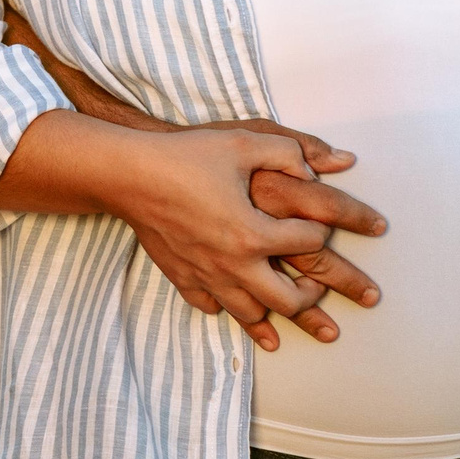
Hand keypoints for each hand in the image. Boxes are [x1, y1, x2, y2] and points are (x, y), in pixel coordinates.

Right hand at [0, 13, 379, 340]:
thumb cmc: (186, 155)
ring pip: (250, 313)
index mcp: (256, 231)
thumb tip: (321, 166)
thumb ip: (290, 151)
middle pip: (289, 299)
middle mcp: (235, 263)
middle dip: (315, 298)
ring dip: (275, 317)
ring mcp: (207, 275)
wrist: (128, 173)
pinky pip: (210, 304)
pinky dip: (226, 306)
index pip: (311, 240)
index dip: (329, 229)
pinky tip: (233, 301)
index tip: (330, 223)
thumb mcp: (243, 141)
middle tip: (324, 289)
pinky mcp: (183, 276)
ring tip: (288, 313)